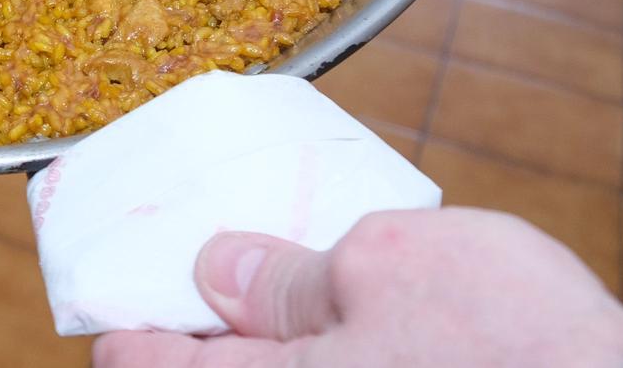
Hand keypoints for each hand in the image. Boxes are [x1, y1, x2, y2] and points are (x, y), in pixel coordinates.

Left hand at [93, 210, 622, 367]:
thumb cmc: (511, 341)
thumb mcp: (387, 264)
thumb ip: (287, 276)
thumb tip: (216, 270)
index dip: (130, 339)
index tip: (112, 321)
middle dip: (200, 352)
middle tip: (198, 311)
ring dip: (271, 355)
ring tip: (272, 315)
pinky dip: (330, 362)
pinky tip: (351, 339)